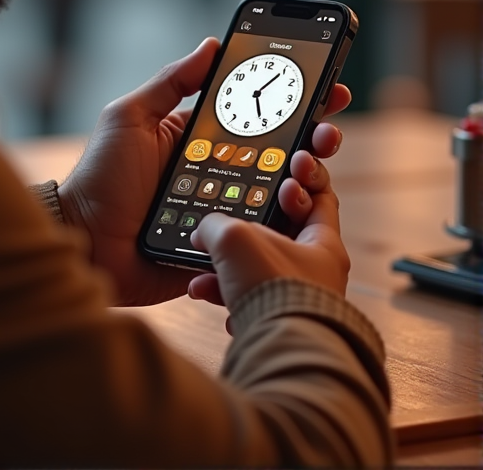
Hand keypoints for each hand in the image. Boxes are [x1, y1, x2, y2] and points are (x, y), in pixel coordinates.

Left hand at [58, 36, 349, 307]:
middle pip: (280, 155)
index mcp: (201, 138)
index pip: (258, 116)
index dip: (296, 103)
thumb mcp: (130, 117)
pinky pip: (261, 239)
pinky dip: (283, 228)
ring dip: (303, 182)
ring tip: (306, 172)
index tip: (330, 89)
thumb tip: (211, 44)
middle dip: (314, 141)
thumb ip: (171, 82)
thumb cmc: (101, 177)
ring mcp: (225, 210)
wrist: (83, 242)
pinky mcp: (223, 247)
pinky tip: (293, 211)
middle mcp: (220, 172)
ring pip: (279, 197)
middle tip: (328, 134)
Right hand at [188, 161, 349, 315]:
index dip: (299, 180)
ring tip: (206, 261)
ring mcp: (296, 298)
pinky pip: (247, 297)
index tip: (280, 172)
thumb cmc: (276, 293)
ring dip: (228, 262)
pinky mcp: (276, 323)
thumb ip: (216, 225)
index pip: (319, 198)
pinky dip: (225, 293)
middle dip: (249, 225)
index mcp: (324, 244)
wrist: (279, 353)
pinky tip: (205, 291)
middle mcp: (316, 272)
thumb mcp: (237, 238)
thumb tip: (203, 232)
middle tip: (232, 217)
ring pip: (259, 267)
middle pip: (281, 233)